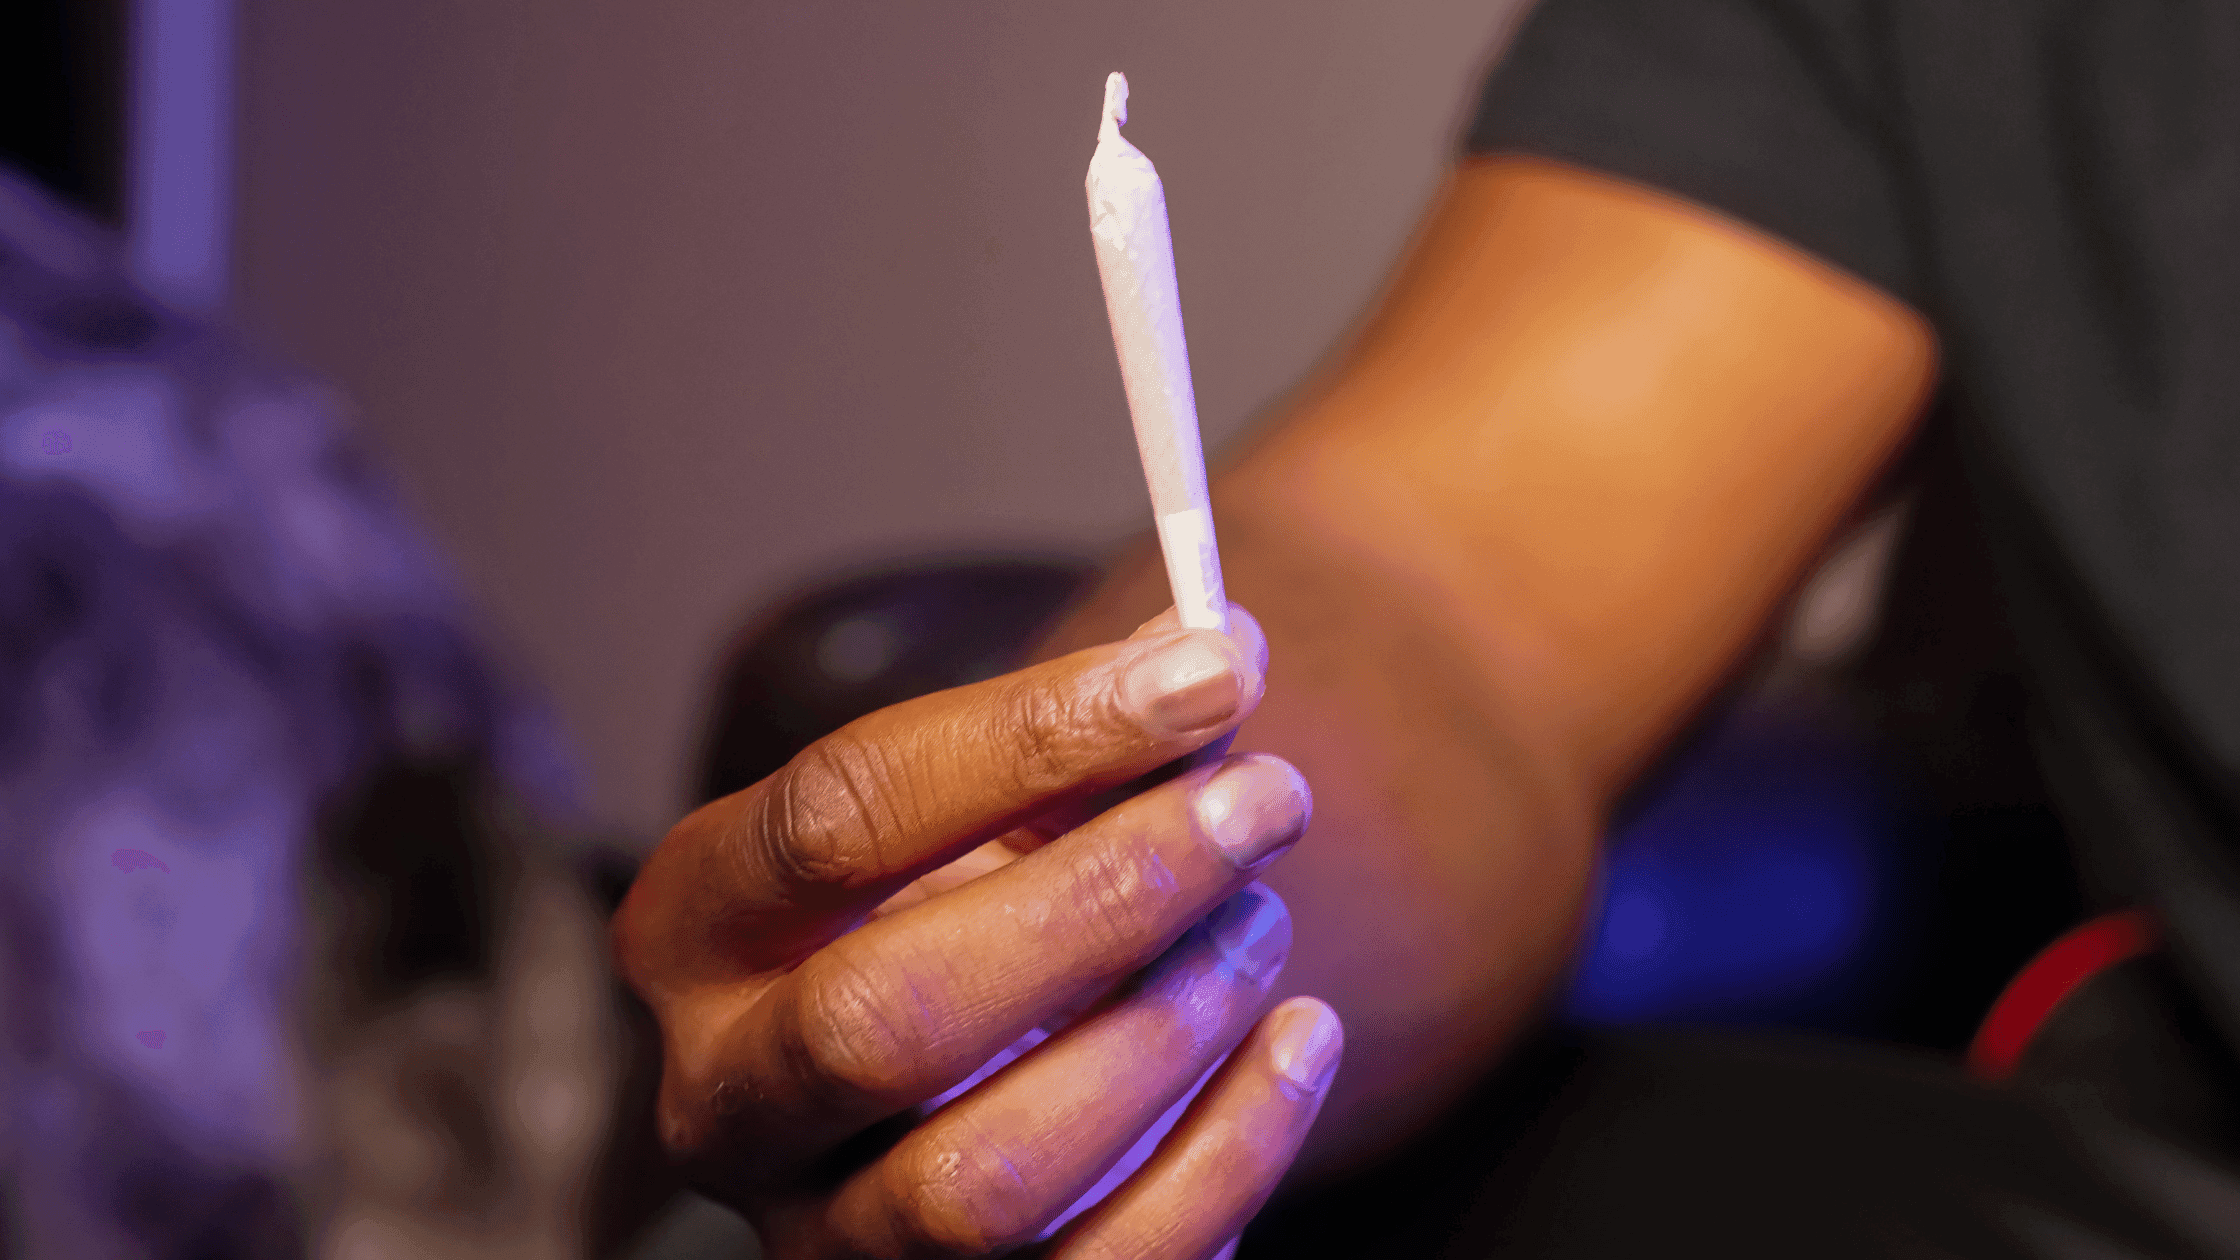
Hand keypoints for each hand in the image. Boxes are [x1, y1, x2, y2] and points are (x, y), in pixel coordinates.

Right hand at [612, 606, 1341, 1257]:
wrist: (961, 1074)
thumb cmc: (967, 904)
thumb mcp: (984, 813)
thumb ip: (1081, 735)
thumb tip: (1219, 655)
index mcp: (697, 928)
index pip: (839, 821)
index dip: (1036, 734)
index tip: (1211, 673)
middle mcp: (725, 1100)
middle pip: (886, 1019)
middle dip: (1106, 898)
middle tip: (1263, 802)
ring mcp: (826, 1238)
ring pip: (983, 1179)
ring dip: (1165, 1029)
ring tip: (1263, 921)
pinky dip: (1233, 1152)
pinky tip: (1300, 1040)